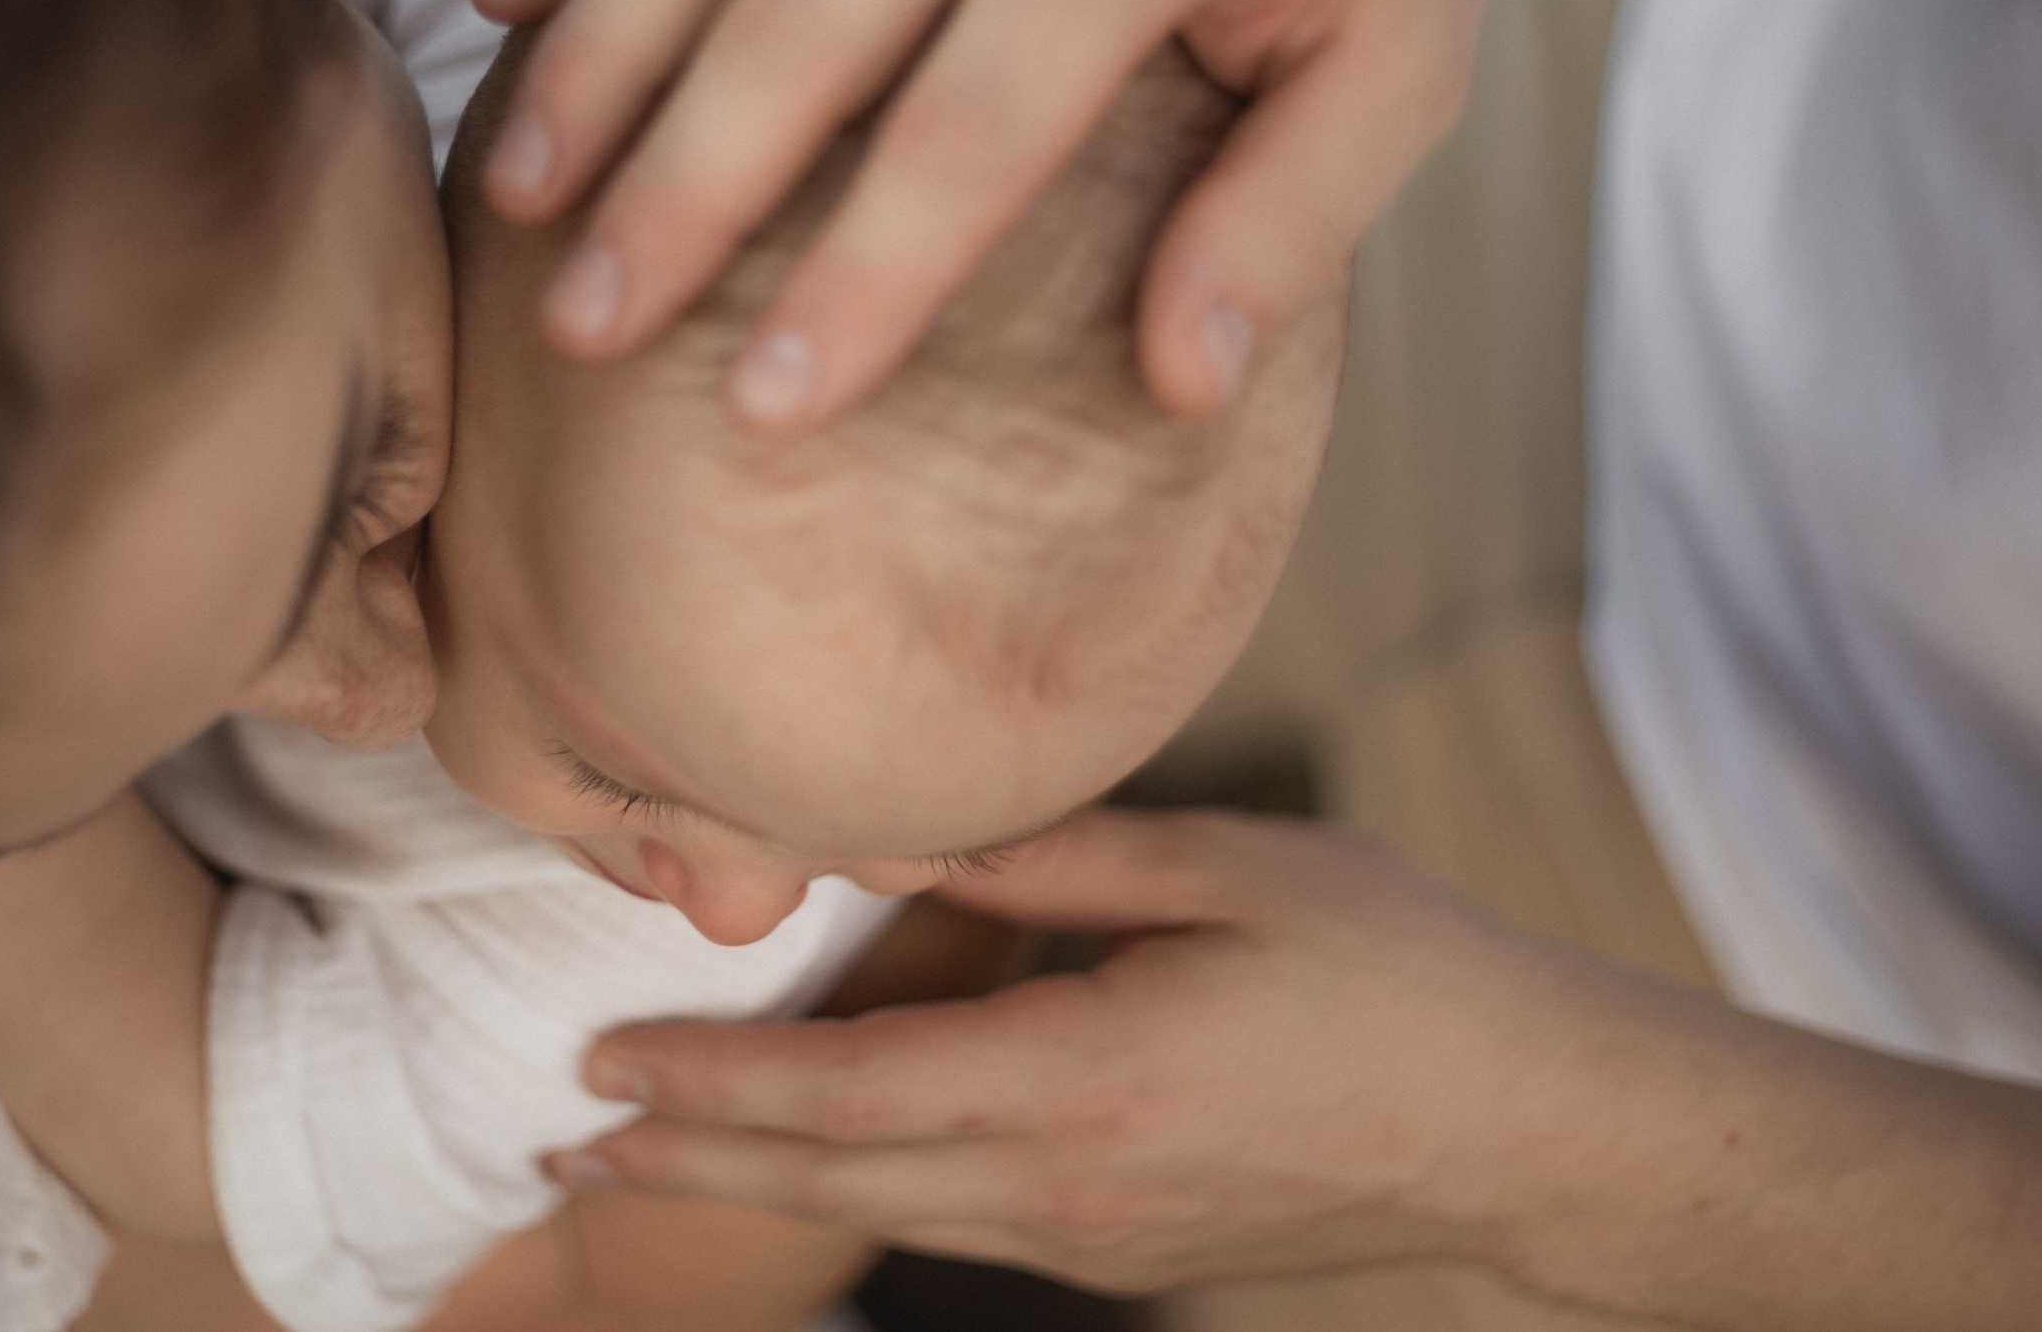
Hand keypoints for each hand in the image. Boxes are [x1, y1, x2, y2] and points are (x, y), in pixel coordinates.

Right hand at [472, 0, 1682, 426]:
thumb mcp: (1403, 57)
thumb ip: (1292, 220)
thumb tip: (1181, 387)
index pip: (965, 135)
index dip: (859, 283)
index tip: (764, 411)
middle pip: (792, 24)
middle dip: (673, 193)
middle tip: (581, 329)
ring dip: (594, 49)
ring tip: (514, 195)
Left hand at [546, 810, 1583, 1292]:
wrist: (1527, 1128)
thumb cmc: (1397, 974)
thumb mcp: (1227, 872)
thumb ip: (1048, 856)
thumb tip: (897, 835)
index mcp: (1086, 1078)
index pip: (849, 1093)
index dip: (713, 1082)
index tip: (601, 1057)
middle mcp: (1069, 1183)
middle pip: (833, 1178)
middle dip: (686, 1155)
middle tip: (558, 1133)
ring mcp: (1094, 1236)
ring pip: (882, 1213)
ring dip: (752, 1180)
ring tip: (641, 1151)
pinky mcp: (1124, 1250)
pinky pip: (954, 1222)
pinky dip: (851, 1190)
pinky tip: (812, 1158)